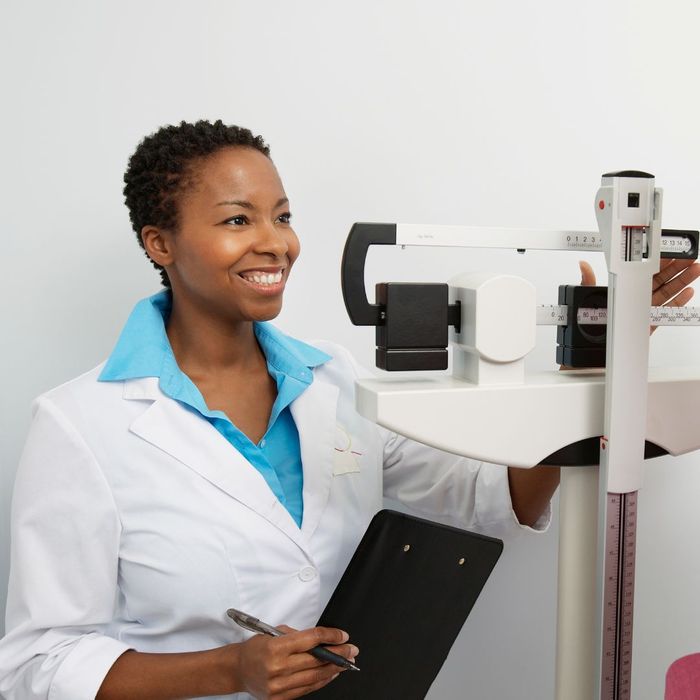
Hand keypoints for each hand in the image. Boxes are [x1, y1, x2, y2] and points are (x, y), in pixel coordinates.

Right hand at [231, 625, 357, 699]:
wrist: (238, 669)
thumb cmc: (256, 648)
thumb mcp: (274, 633)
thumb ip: (298, 636)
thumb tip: (322, 640)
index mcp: (277, 647)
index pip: (311, 639)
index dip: (330, 637)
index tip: (343, 636)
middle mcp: (278, 667)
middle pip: (316, 659)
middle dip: (338, 654)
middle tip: (352, 650)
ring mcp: (279, 685)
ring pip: (314, 677)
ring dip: (333, 669)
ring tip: (346, 663)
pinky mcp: (279, 698)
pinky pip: (306, 689)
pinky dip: (321, 681)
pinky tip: (330, 675)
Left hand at [578, 258, 699, 331]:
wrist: (592, 354)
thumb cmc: (590, 326)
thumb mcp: (586, 299)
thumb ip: (587, 281)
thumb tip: (582, 265)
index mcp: (623, 290)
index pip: (644, 272)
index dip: (658, 262)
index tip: (670, 251)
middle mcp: (635, 300)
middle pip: (660, 281)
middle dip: (676, 268)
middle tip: (690, 257)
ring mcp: (643, 312)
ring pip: (667, 294)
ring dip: (682, 282)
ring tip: (695, 270)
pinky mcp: (648, 325)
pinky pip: (666, 312)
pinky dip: (678, 302)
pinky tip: (688, 292)